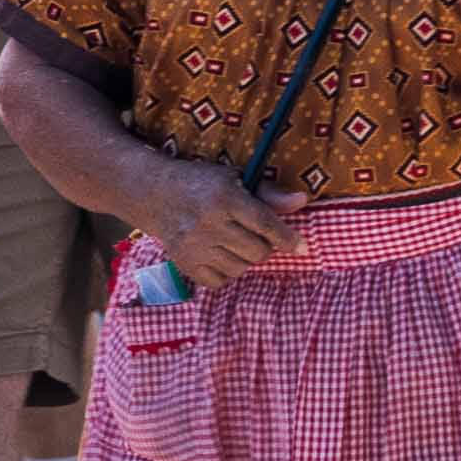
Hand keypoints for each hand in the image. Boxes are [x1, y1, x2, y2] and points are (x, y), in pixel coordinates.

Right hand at [153, 176, 310, 295]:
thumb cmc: (204, 184)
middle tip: (258, 236)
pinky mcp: (185, 264)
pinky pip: (221, 281)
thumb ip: (270, 194)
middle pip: (258, 252)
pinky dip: (227, 272)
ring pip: (242, 269)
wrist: (157, 195)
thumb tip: (302, 202)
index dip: (288, 239)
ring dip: (246, 259)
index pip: (266, 225)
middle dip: (266, 246)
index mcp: (225, 199)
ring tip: (237, 242)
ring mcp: (195, 247)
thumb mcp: (236, 179)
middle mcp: (209, 224)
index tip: (302, 247)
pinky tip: (222, 254)